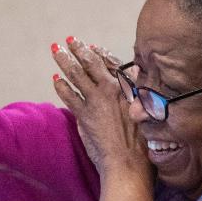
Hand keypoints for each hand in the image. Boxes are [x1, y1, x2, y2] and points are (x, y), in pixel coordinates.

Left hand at [51, 37, 150, 180]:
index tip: (91, 46)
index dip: (99, 53)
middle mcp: (111, 89)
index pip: (110, 63)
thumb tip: (136, 73)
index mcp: (128, 86)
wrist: (128, 160)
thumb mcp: (147, 110)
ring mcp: (96, 101)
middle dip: (79, 50)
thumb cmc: (142, 141)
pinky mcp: (84, 114)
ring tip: (56, 50)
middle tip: (68, 40)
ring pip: (77, 75)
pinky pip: (69, 95)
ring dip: (65, 61)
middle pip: (91, 64)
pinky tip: (54, 79)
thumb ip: (137, 90)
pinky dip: (61, 86)